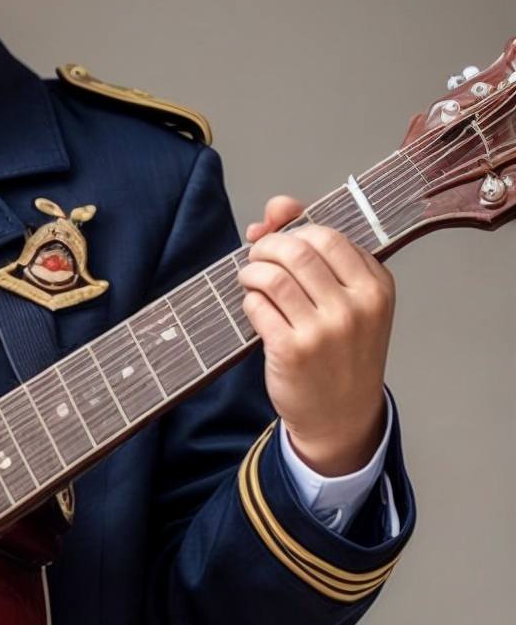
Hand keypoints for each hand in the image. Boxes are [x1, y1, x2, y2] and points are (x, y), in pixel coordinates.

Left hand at [237, 194, 395, 474]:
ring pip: (272, 275)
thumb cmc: (343, 352)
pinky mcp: (293, 351)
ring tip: (249, 279)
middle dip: (267, 247)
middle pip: (296, 251)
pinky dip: (248, 299)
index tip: (278, 236)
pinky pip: (257, 305)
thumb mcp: (350, 300)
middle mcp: (355, 306)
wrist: (342, 416)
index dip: (293, 229)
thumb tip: (277, 208)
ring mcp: (325, 330)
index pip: (327, 235)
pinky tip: (254, 306)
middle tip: (257, 258)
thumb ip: (317, 251)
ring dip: (251, 271)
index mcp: (376, 286)